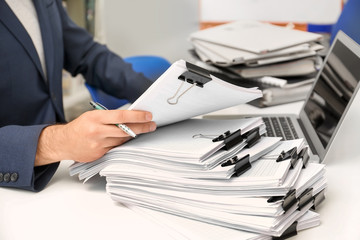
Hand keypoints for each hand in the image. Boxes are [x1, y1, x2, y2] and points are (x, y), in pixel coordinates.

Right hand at [35, 110, 155, 165]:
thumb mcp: (92, 116)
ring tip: (143, 130)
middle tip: (152, 125)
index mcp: (95, 118)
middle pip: (125, 130)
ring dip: (133, 136)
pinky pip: (115, 148)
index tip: (148, 115)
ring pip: (122, 140)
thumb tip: (130, 118)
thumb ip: (110, 117)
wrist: (63, 142)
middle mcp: (97, 131)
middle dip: (141, 128)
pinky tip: (127, 140)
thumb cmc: (80, 127)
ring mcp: (98, 145)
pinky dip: (122, 143)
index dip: (137, 116)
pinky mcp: (99, 155)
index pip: (121, 116)